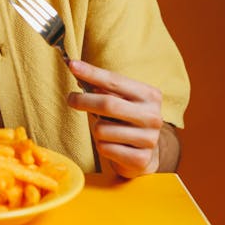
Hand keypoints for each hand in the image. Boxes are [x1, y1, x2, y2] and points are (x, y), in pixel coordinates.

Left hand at [66, 60, 170, 177]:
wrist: (144, 155)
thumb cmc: (126, 122)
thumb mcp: (120, 100)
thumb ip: (102, 86)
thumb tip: (77, 69)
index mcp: (150, 95)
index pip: (115, 80)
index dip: (92, 73)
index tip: (72, 65)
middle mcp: (153, 116)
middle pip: (107, 104)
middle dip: (83, 100)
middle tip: (71, 99)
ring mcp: (149, 139)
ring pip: (101, 129)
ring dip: (96, 130)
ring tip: (105, 131)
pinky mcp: (140, 159)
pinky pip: (104, 148)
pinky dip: (101, 146)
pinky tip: (112, 146)